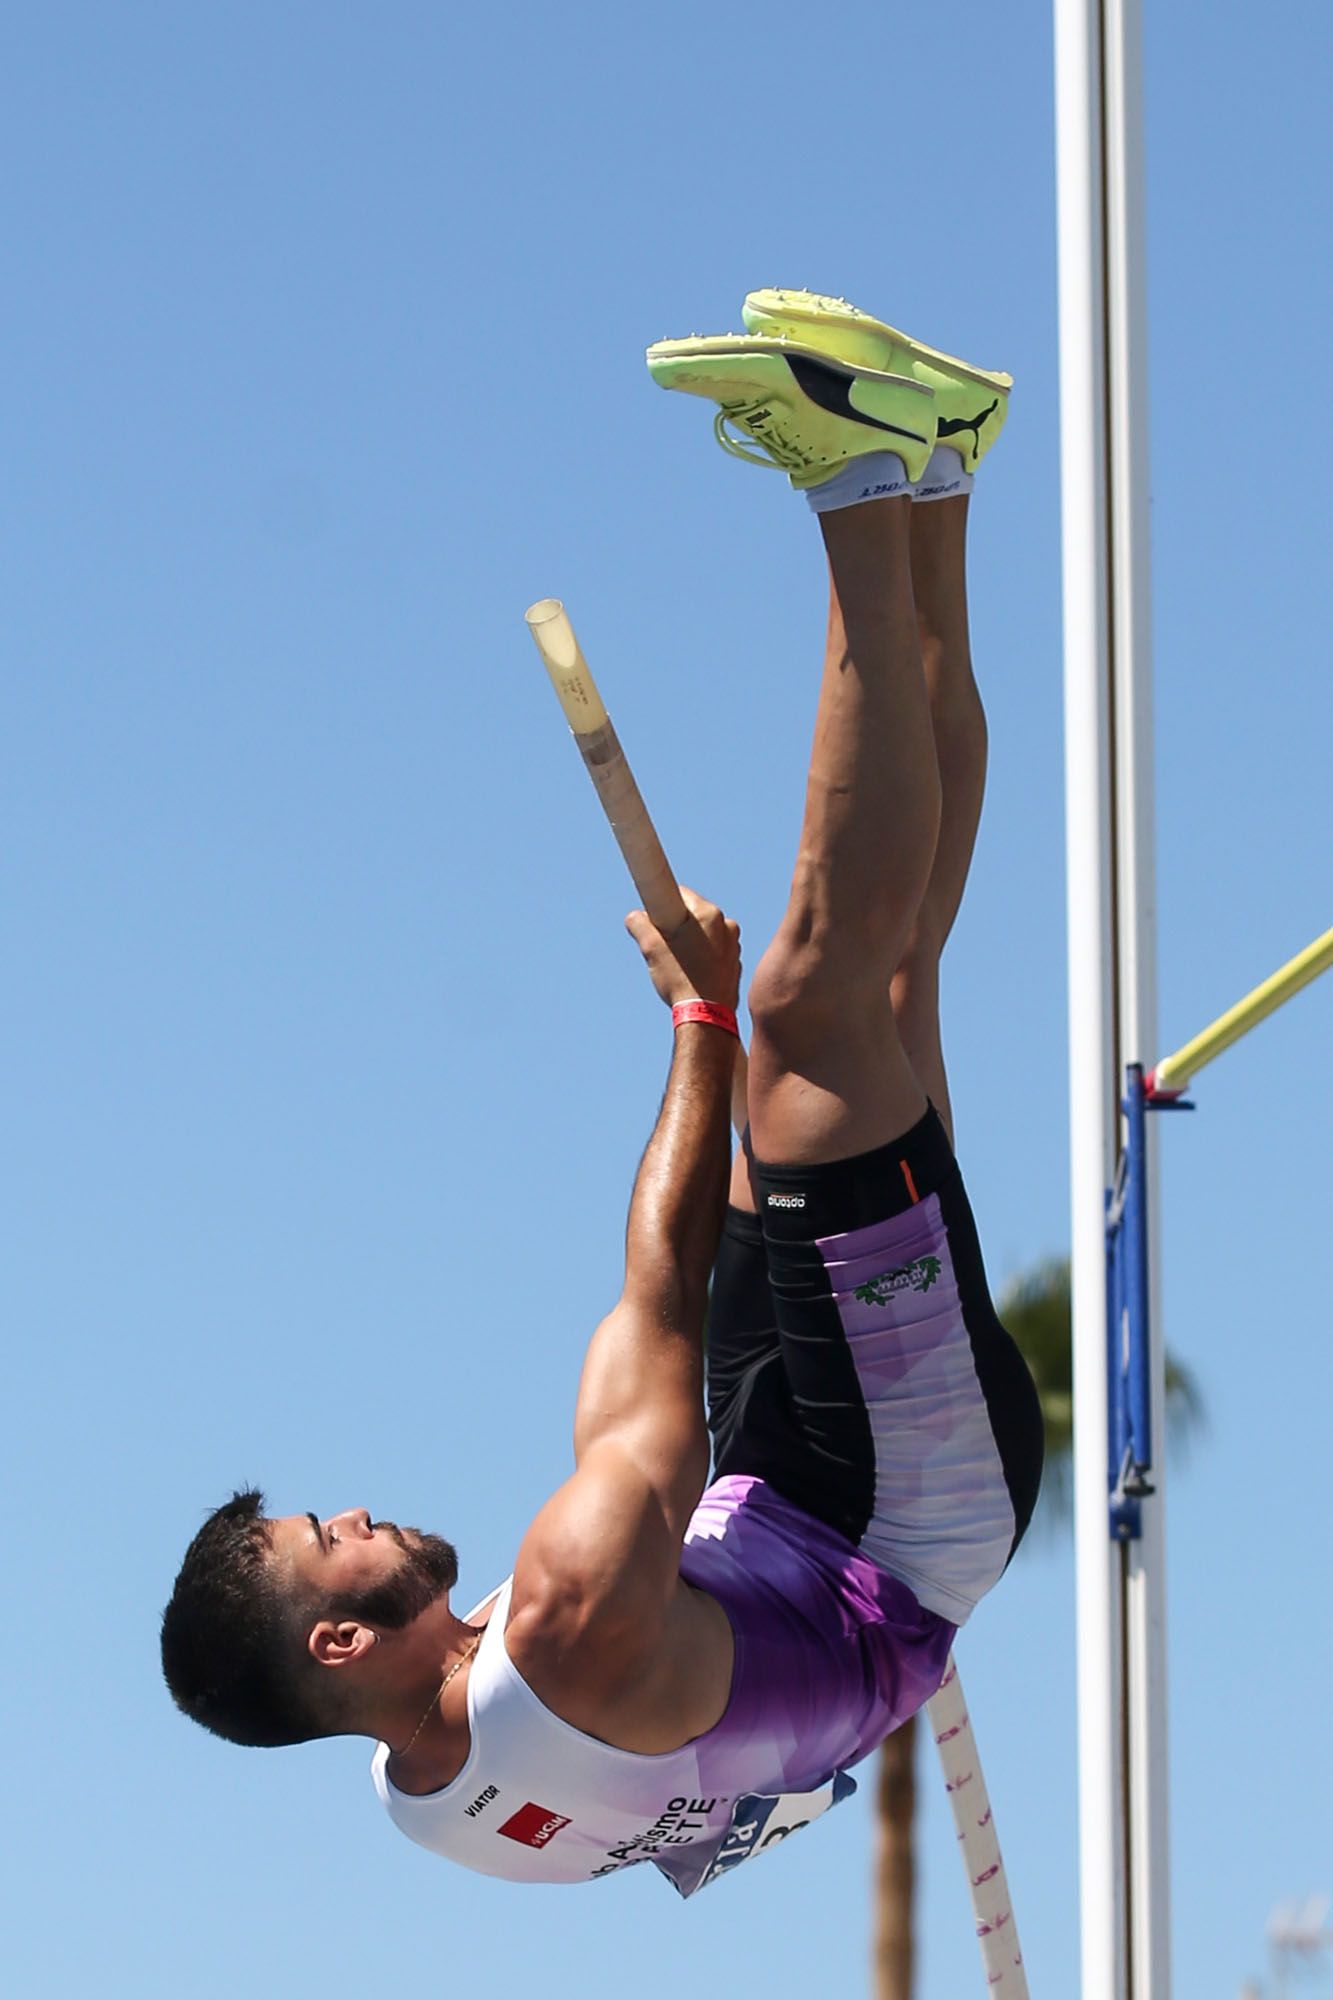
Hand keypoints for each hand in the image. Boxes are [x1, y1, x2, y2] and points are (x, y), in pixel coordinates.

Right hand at [625, 887, 740, 1010]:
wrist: (706, 1015)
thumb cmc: (680, 979)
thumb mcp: (651, 947)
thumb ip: (639, 924)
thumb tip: (634, 917)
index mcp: (708, 914)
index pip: (680, 894)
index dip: (663, 904)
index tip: (655, 918)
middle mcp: (727, 925)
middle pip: (693, 914)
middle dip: (676, 926)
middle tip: (663, 946)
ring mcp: (734, 945)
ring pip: (704, 933)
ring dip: (690, 942)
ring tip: (678, 964)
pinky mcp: (735, 963)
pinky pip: (714, 951)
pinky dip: (702, 957)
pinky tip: (691, 974)